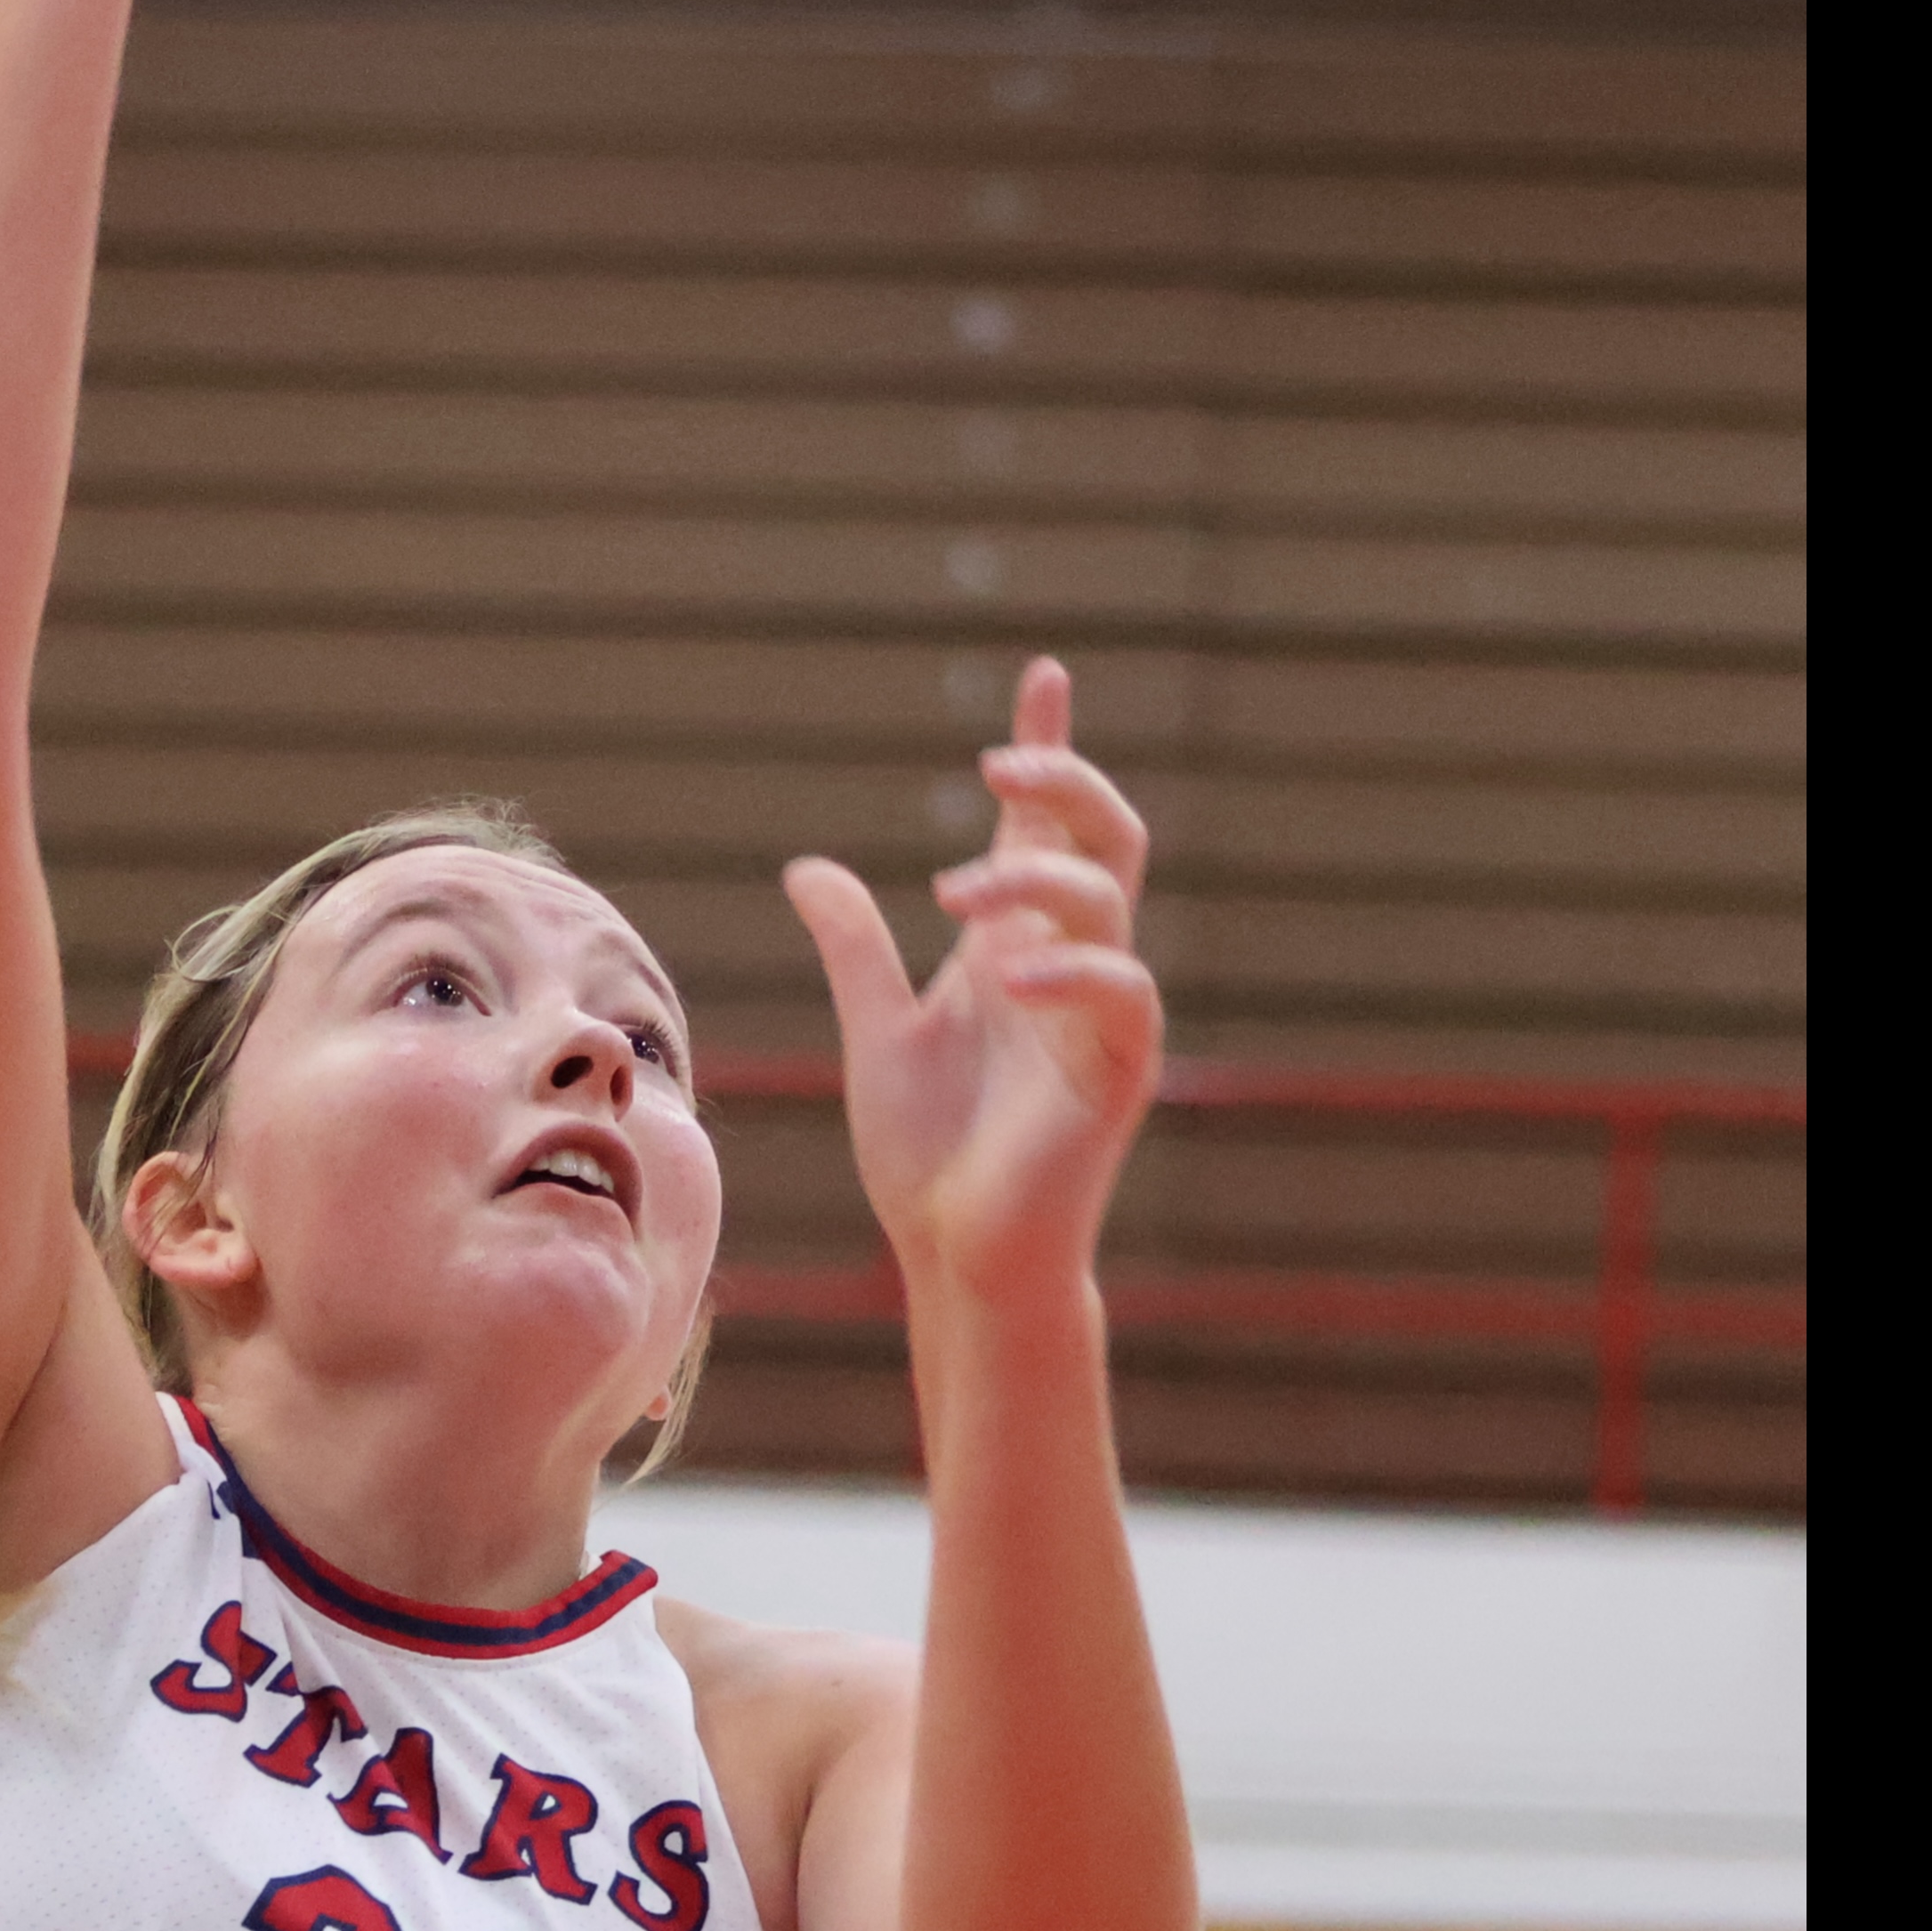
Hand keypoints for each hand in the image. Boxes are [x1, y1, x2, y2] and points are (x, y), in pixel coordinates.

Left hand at [782, 659, 1162, 1300]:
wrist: (959, 1257)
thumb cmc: (928, 1155)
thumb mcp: (876, 1031)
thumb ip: (856, 948)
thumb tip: (806, 867)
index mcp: (1015, 948)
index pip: (1042, 827)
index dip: (1047, 750)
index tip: (1043, 672)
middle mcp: (1067, 967)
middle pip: (1103, 835)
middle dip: (1063, 781)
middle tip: (995, 766)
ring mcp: (1100, 1017)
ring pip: (1109, 899)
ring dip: (1036, 880)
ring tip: (954, 898)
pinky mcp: (1118, 1074)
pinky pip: (1124, 994)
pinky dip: (1071, 970)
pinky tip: (1010, 973)